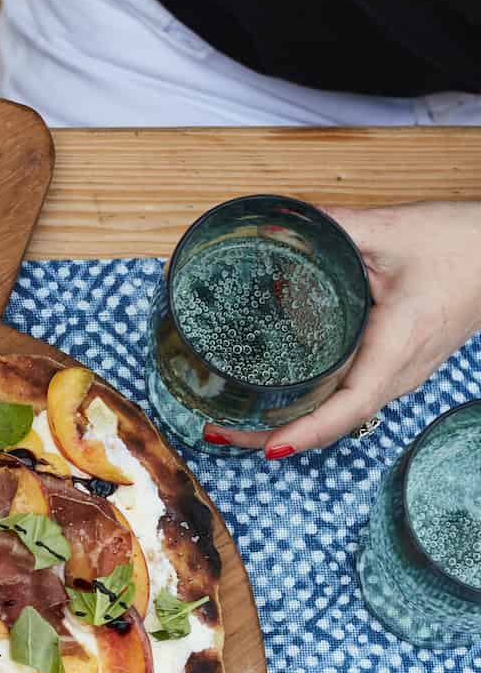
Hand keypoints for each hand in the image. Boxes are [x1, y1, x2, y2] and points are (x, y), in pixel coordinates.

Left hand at [205, 201, 480, 457]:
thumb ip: (331, 228)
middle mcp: (399, 372)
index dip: (307, 431)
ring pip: (339, 413)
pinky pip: (348, 397)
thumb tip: (272, 226)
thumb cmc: (461, 244)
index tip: (268, 446)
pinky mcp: (394, 367)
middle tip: (216, 428)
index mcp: (398, 345)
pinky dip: (310, 406)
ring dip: (288, 423)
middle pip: (332, 421)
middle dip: (274, 433)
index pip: (350, 405)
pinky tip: (275, 399)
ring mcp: (399, 376)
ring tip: (232, 421)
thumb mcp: (391, 230)